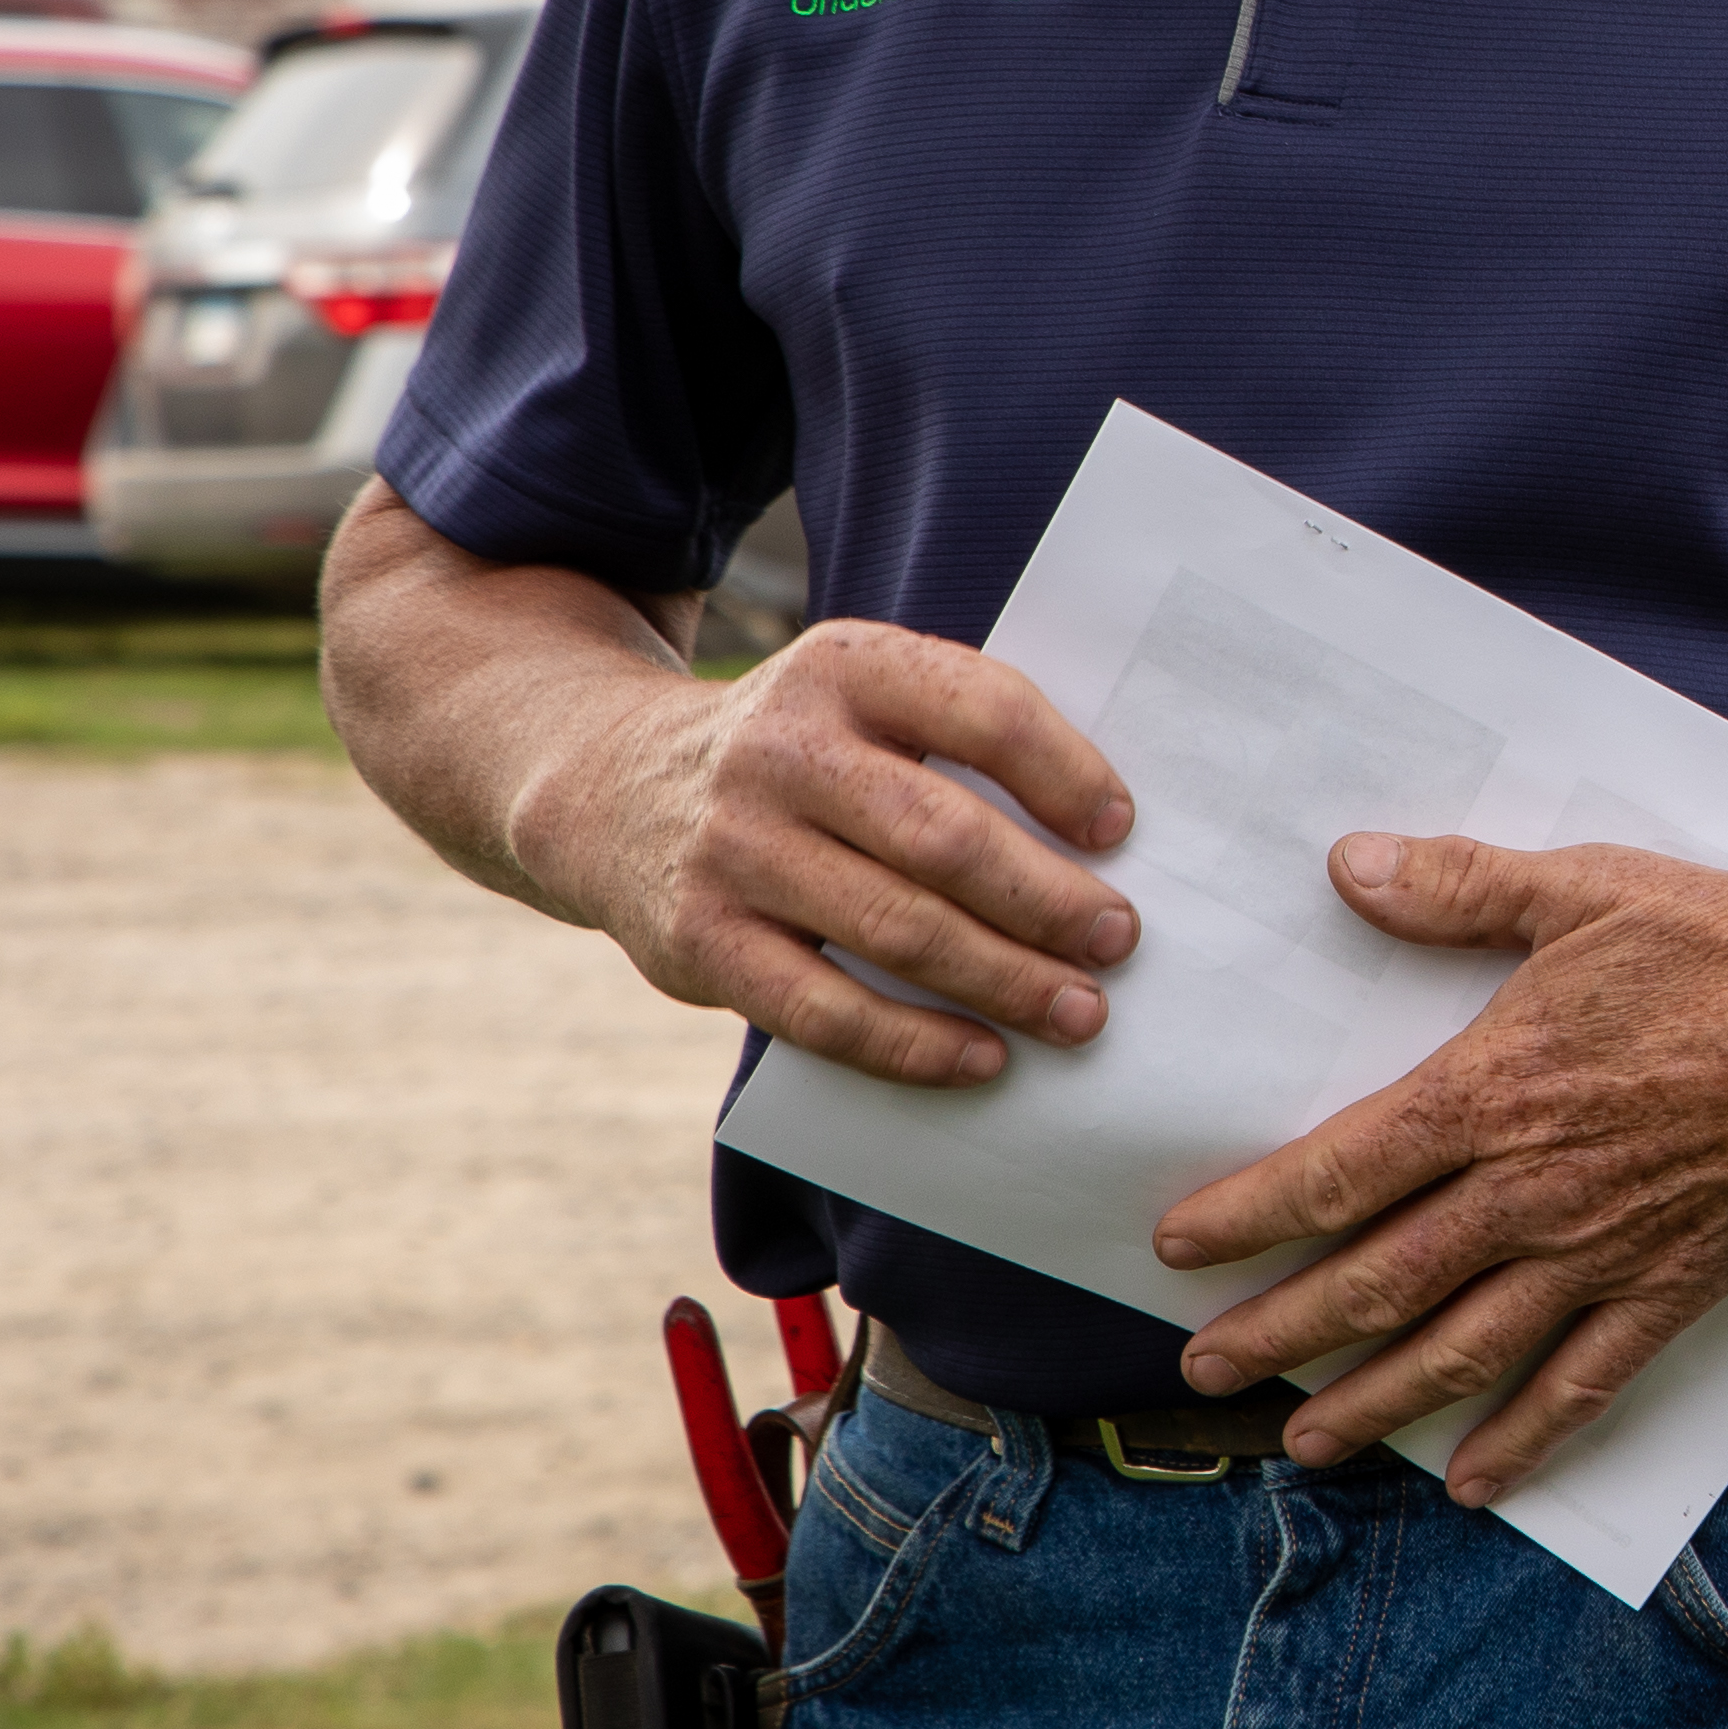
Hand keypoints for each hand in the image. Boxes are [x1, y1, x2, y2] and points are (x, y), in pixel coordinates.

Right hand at [527, 620, 1135, 1082]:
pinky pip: (824, 1011)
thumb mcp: (858, 699)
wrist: (607, 787)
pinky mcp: (702, 940)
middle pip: (943, 838)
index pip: (980, 710)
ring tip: (1080, 1013)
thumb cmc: (798, 754)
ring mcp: (735, 848)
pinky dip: (913, 1044)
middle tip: (1118, 941)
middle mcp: (782, 751)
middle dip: (1047, 900)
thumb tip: (1106, 840)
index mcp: (845, 669)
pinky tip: (981, 1059)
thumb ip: (956, 737)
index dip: (1063, 772)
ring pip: (896, 930)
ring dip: (1003, 981)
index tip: (1121, 830)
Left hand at [1153, 834, 1727, 1486]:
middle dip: (1278, 1331)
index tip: (1180, 1248)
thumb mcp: (1593, 891)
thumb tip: (1350, 867)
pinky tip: (1477, 1480)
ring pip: (1458, 1351)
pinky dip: (1524, 1440)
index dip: (1248, 1217)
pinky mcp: (1672, 1290)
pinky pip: (1583, 1384)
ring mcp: (1601, 1254)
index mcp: (1495, 1092)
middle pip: (1374, 1282)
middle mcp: (1530, 1191)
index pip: (1337, 1173)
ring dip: (1370, 1403)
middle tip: (1204, 1368)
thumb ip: (1464, 888)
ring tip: (1303, 1439)